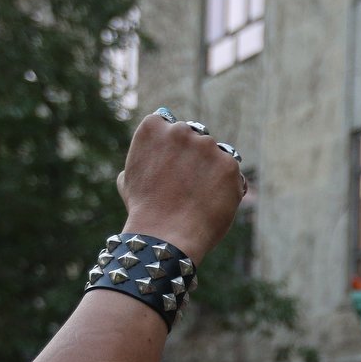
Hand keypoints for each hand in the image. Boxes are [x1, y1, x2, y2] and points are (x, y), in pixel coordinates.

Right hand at [116, 113, 245, 264]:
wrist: (165, 236)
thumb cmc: (144, 211)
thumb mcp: (129, 177)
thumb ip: (144, 156)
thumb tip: (152, 151)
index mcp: (153, 127)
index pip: (169, 125)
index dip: (172, 148)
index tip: (170, 168)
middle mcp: (180, 130)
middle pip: (195, 137)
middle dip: (194, 157)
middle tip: (187, 186)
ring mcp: (207, 146)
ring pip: (215, 154)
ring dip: (212, 170)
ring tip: (199, 197)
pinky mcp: (229, 164)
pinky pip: (232, 170)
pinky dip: (227, 185)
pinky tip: (213, 201)